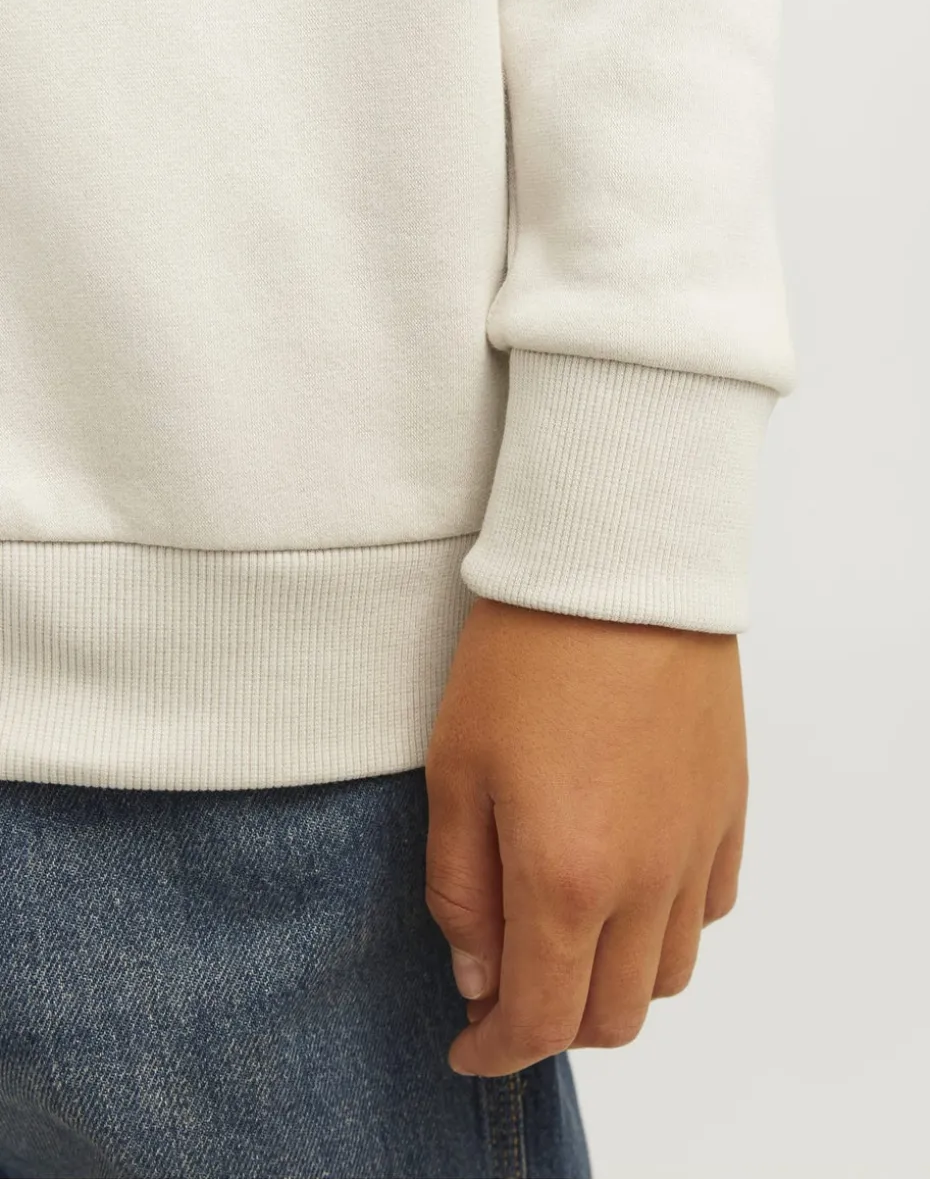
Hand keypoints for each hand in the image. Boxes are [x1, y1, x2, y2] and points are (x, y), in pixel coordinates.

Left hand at [424, 597, 747, 1076]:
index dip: (497, 1052)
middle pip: (615, 1016)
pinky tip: (626, 883)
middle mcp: (647, 881)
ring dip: (612, 982)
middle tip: (505, 988)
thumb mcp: (456, 770)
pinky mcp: (729, 809)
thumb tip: (475, 973)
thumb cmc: (521, 656)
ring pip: (668, 974)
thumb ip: (461, 888)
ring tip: (565, 933)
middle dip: (554, 1026)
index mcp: (567, 877)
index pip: (542, 1019)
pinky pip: (709, 908)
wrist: (618, 568)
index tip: (467, 1047)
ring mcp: (698, 847)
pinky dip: (665, 927)